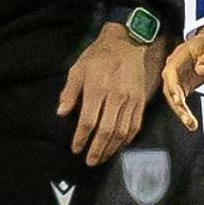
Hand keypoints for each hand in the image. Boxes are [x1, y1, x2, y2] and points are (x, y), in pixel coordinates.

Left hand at [59, 24, 162, 166]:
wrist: (128, 43)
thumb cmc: (98, 56)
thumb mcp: (77, 69)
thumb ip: (69, 92)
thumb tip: (62, 113)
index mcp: (97, 89)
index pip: (88, 121)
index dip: (81, 138)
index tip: (76, 149)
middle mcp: (116, 97)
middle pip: (107, 130)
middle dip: (97, 149)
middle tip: (89, 161)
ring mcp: (131, 100)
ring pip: (122, 131)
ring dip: (112, 148)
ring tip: (103, 157)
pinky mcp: (141, 100)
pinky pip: (136, 124)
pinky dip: (128, 138)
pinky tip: (120, 145)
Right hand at [161, 22, 203, 132]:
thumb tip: (201, 70)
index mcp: (178, 57)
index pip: (170, 73)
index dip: (172, 87)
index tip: (178, 99)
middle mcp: (175, 70)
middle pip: (170, 89)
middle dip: (177, 105)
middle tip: (187, 119)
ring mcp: (179, 79)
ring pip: (174, 98)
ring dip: (181, 112)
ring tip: (191, 125)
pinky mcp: (185, 86)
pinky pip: (181, 101)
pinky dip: (185, 112)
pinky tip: (191, 123)